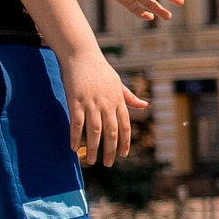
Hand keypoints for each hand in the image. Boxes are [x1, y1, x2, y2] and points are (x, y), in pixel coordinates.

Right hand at [67, 52, 147, 166]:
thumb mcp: (118, 82)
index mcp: (118, 100)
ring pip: (94, 131)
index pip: (125, 126)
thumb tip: (145, 105)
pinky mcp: (75, 101)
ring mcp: (91, 103)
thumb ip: (130, 96)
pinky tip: (73, 148)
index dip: (125, 142)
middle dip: (110, 150)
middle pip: (111, 132)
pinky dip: (75, 137)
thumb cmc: (100, 69)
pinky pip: (76, 123)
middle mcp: (106, 103)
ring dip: (93, 148)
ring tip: (91, 160)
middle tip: (108, 164)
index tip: (123, 155)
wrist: (81, 54)